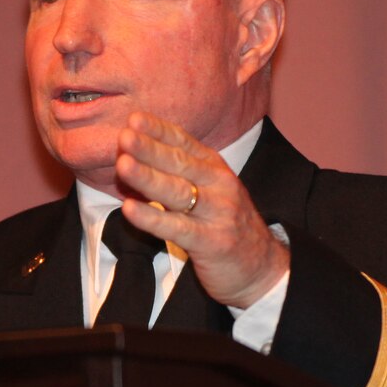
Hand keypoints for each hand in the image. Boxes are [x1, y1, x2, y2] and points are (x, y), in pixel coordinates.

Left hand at [114, 112, 289, 307]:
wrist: (263, 267)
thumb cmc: (227, 225)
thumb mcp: (211, 190)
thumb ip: (180, 173)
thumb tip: (135, 156)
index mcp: (215, 168)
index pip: (184, 143)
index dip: (158, 130)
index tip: (134, 118)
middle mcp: (218, 185)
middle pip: (179, 163)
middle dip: (150, 149)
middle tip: (125, 136)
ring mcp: (216, 213)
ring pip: (177, 192)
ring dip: (148, 178)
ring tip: (123, 166)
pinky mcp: (211, 242)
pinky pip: (177, 228)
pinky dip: (152, 218)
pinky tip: (130, 209)